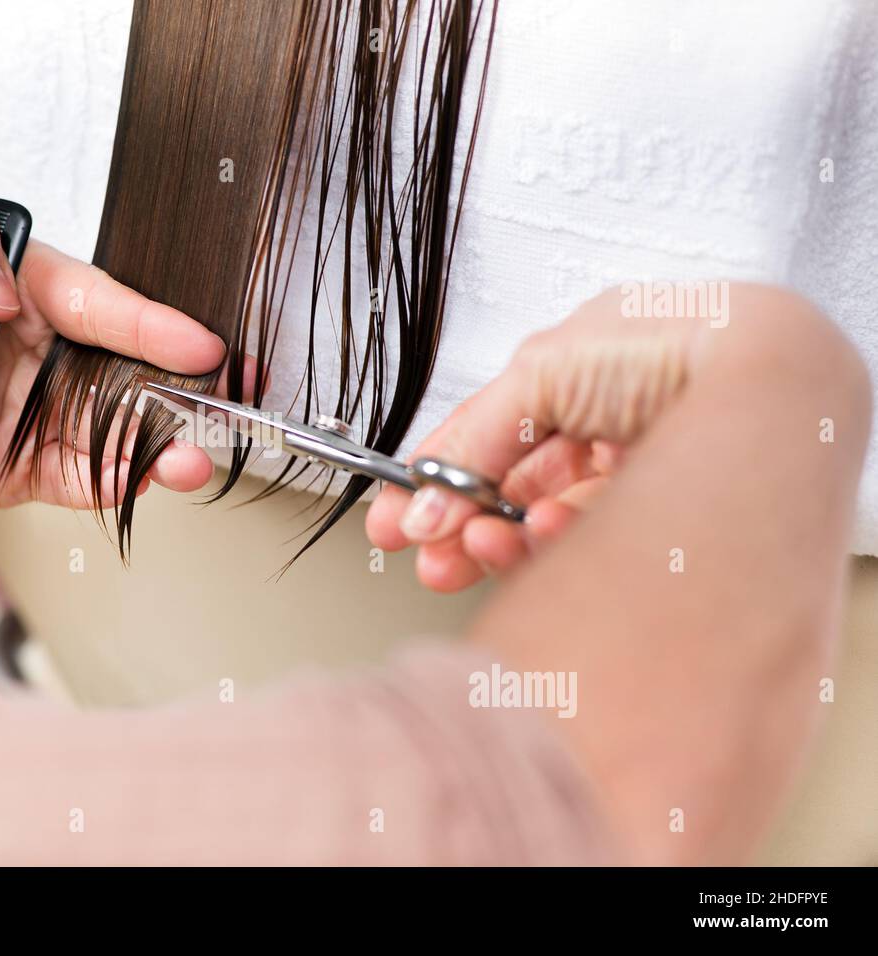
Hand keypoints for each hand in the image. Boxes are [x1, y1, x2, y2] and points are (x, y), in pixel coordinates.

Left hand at [0, 209, 228, 514]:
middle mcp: (33, 350)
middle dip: (179, 387)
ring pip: (112, 427)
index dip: (151, 323)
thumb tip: (6, 288)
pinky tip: (144, 481)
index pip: (97, 301)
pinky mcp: (18, 469)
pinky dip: (114, 483)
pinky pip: (78, 475)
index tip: (197, 343)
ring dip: (155, 444)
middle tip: (225, 401)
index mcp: (12, 289)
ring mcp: (29, 412)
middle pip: (124, 367)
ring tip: (188, 457)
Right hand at [367, 287, 706, 590]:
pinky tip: (535, 543)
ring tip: (477, 553)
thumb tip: (424, 495)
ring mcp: (638, 463)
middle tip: (431, 558)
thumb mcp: (542, 374)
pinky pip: (595, 537)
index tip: (396, 520)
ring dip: (503, 538)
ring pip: (549, 516)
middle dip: (464, 522)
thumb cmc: (676, 343)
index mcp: (579, 367)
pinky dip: (555, 546)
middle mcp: (607, 415)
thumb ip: (475, 436)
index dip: (436, 475)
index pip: (489, 430)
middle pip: (515, 482)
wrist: (769, 376)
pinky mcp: (666, 506)